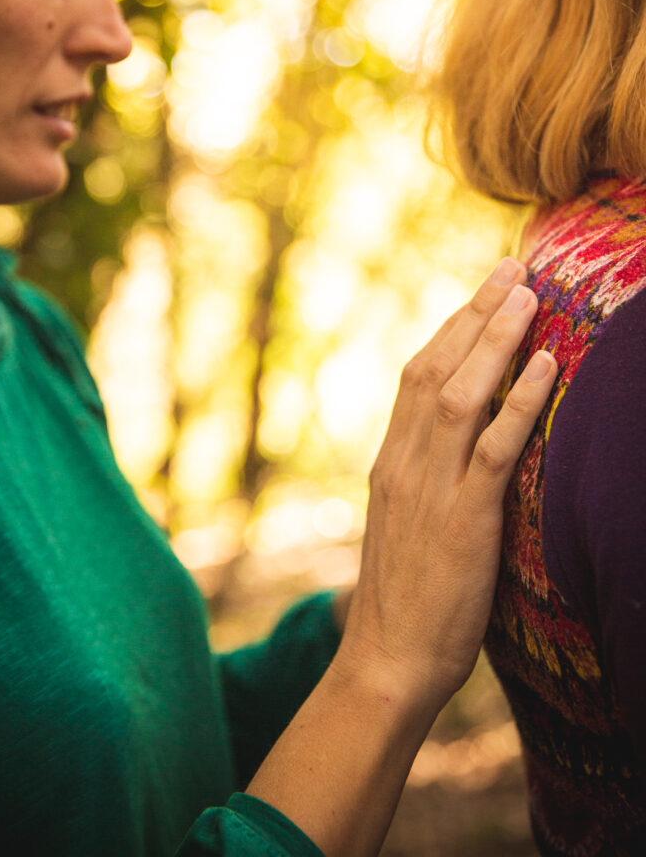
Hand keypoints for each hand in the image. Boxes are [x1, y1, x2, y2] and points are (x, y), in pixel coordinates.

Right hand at [333, 257, 555, 711]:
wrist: (384, 662)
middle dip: (475, 313)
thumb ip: (422, 480)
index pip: (416, 376)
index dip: (451, 328)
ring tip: (528, 294)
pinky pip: (493, 448)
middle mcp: (404, 463)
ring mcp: (430, 488)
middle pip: (435, 368)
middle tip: (512, 267)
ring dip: (496, 339)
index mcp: (390, 462)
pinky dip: (520, 401)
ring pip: (460, 393)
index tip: (480, 292)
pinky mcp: (462, 520)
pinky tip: (545, 364)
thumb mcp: (405, 526)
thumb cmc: (404, 601)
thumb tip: (453, 449)